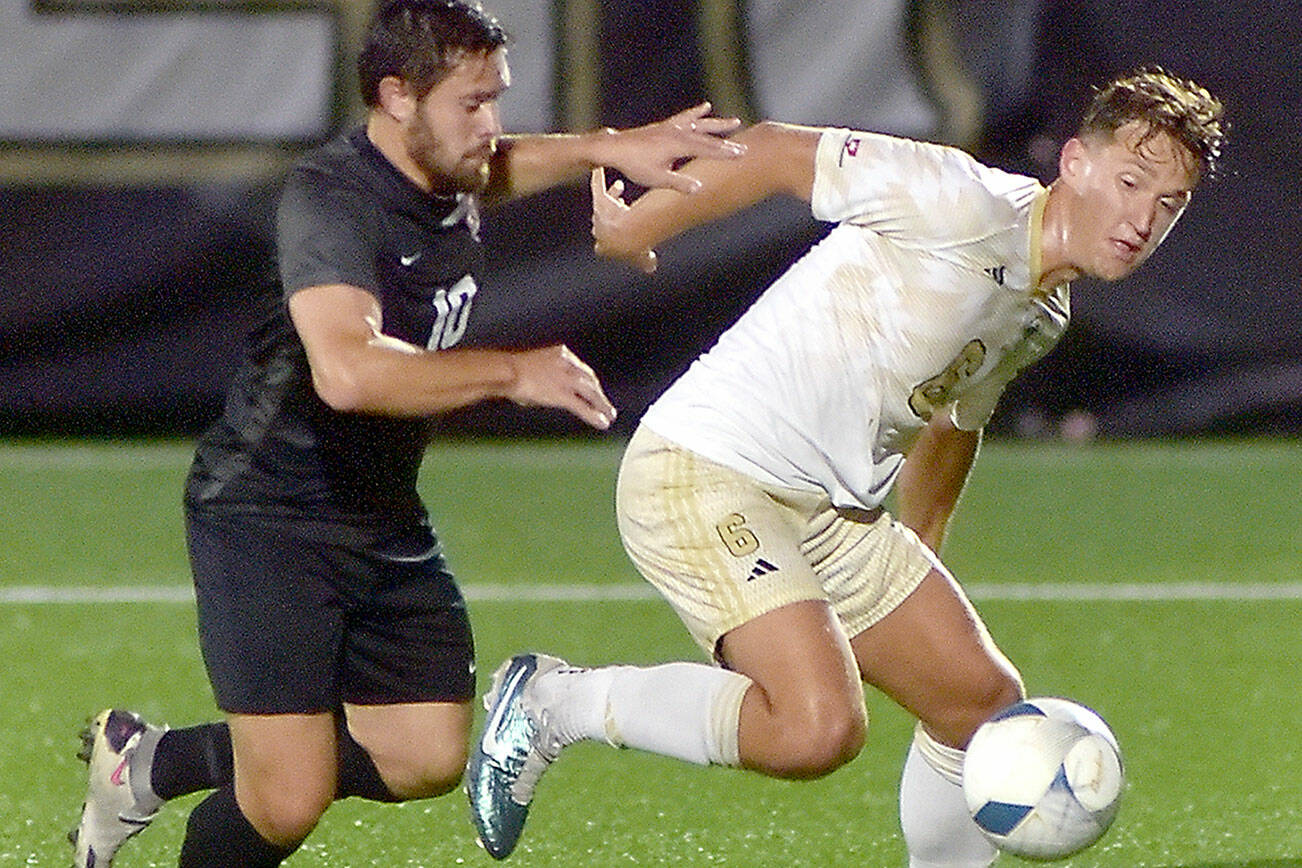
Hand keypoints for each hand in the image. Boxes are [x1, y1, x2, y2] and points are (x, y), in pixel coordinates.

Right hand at [506, 344, 616, 429]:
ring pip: (591, 392)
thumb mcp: (532, 365)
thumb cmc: (510, 369)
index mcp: (561, 354)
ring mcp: (565, 379)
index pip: (581, 368)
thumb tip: (542, 389)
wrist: (504, 370)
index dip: (589, 381)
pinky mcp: (561, 394)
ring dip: (602, 405)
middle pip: (590, 379)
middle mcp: (567, 364)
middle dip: (599, 393)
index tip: (593, 389)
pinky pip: (582, 406)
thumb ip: (544, 375)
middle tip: (606, 405)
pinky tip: (601, 422)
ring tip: (609, 415)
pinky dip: (593, 415)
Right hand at [591, 167, 657, 273]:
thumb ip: (646, 262)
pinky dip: (598, 178)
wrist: (628, 234)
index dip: (610, 241)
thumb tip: (651, 266)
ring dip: (610, 195)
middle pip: (600, 222)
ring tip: (620, 186)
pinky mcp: (601, 201)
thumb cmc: (635, 248)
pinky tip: (598, 169)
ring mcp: (598, 215)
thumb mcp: (642, 258)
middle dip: (611, 217)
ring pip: (602, 202)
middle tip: (622, 207)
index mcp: (604, 247)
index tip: (619, 236)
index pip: (602, 245)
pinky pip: (597, 186)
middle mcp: (598, 230)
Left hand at [598, 102, 744, 194]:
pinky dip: (696, 113)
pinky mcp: (665, 126)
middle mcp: (677, 133)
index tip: (741, 154)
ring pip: (699, 124)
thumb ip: (679, 183)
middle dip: (727, 142)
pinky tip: (704, 107)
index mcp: (677, 145)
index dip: (725, 152)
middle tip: (744, 146)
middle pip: (707, 137)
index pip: (706, 149)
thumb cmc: (634, 164)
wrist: (614, 147)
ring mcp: (671, 127)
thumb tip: (699, 188)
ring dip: (717, 124)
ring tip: (734, 122)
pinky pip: (685, 118)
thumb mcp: (657, 178)